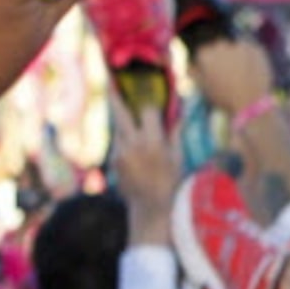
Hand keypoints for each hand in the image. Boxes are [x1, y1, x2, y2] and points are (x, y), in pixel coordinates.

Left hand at [110, 104, 177, 246]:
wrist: (150, 207)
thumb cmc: (171, 182)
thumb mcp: (178, 157)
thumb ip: (175, 132)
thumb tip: (180, 111)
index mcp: (153, 142)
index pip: (147, 112)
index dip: (151, 106)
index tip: (152, 103)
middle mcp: (133, 145)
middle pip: (120, 113)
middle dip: (114, 96)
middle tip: (109, 81)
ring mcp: (120, 153)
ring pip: (118, 128)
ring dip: (122, 119)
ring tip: (124, 110)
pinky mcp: (113, 161)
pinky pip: (118, 143)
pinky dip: (124, 139)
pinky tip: (134, 146)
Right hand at [191, 36, 275, 118]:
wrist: (250, 102)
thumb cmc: (223, 97)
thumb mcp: (202, 87)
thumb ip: (193, 72)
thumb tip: (191, 64)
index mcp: (205, 54)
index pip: (204, 53)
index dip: (208, 64)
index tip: (214, 74)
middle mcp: (221, 46)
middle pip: (220, 47)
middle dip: (222, 57)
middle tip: (229, 73)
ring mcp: (239, 46)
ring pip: (236, 48)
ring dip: (237, 57)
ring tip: (241, 73)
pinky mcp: (256, 49)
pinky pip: (251, 51)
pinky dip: (250, 58)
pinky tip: (251, 71)